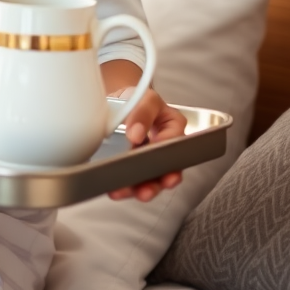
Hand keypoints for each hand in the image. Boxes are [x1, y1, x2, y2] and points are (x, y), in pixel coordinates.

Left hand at [108, 87, 186, 201]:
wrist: (122, 103)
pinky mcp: (140, 166)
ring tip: (124, 192)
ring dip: (141, 189)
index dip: (163, 149)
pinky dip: (128, 186)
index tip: (148, 152)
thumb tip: (136, 133)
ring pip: (154, 179)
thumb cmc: (138, 99)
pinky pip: (138, 180)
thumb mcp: (143, 98)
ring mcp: (155, 158)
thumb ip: (142, 112)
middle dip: (157, 181)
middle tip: (145, 189)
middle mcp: (168, 145)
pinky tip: (116, 189)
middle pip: (168, 168)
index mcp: (174, 125)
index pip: (174, 140)